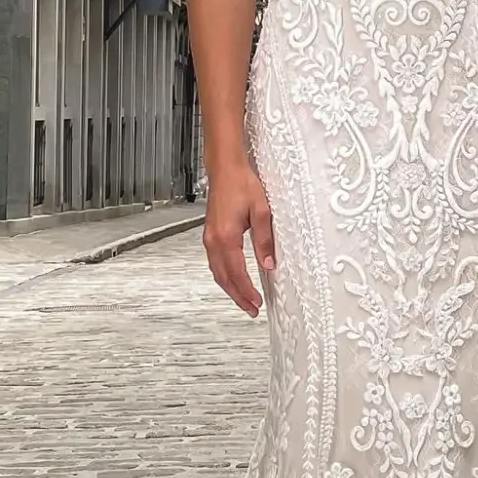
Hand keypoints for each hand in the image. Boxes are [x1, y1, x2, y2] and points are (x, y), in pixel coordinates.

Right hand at [203, 165, 276, 316]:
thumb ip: (264, 241)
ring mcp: (209, 237)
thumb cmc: (242, 184)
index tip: (256, 303)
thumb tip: (268, 263)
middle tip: (251, 309)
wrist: (225, 168)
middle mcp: (214, 240)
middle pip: (224, 277)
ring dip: (230, 288)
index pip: (237, 273)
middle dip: (237, 296)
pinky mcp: (210, 234)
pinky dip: (224, 275)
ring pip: (217, 271)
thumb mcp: (262, 212)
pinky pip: (215, 262)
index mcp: (227, 237)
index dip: (247, 291)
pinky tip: (232, 278)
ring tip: (243, 299)